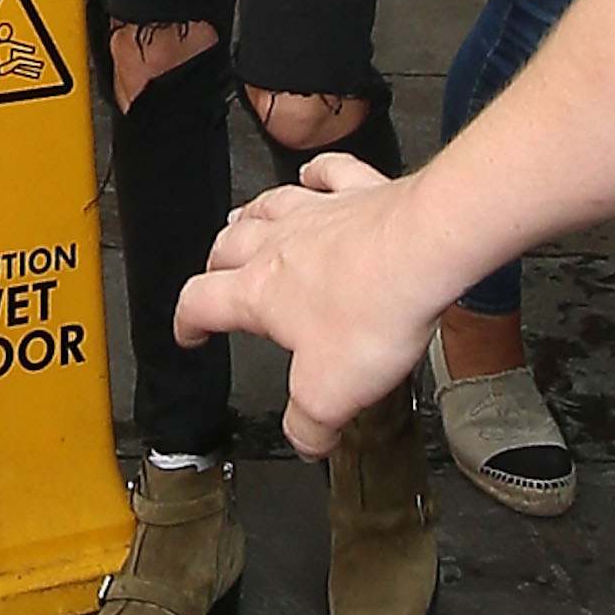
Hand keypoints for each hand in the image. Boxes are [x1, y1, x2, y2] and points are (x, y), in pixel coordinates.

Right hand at [172, 152, 440, 457]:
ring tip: (243, 224)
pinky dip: (315, 173)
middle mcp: (279, 244)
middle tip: (215, 277)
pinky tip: (314, 174)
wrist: (427, 248)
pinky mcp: (360, 191)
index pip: (201, 302)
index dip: (186, 321)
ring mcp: (319, 212)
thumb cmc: (374, 310)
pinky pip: (328, 173)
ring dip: (250, 217)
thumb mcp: (330, 393)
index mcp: (258, 292)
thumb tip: (303, 441)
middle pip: (227, 246)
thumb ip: (308, 424)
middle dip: (215, 264)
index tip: (188, 333)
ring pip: (267, 206)